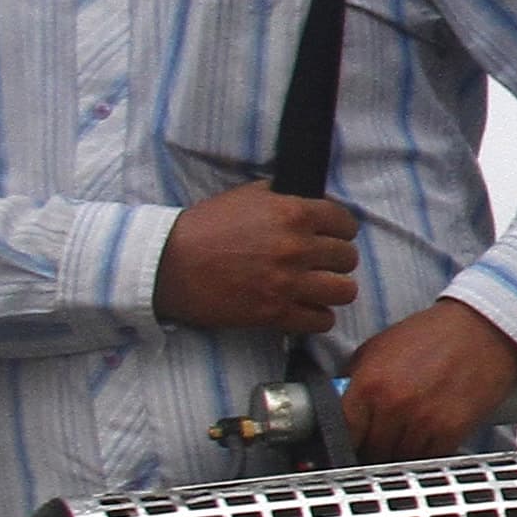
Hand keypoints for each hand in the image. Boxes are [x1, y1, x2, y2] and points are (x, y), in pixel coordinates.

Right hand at [154, 182, 358, 333]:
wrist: (168, 263)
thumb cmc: (206, 226)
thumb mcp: (248, 196)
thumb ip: (286, 197)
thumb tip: (313, 201)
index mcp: (293, 213)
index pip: (346, 223)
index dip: (340, 230)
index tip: (331, 236)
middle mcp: (296, 248)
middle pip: (348, 258)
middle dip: (336, 260)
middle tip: (320, 262)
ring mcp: (287, 283)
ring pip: (344, 291)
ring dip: (333, 289)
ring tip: (318, 286)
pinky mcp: (275, 313)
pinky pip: (322, 321)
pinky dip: (317, 316)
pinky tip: (305, 308)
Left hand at [341, 298, 516, 461]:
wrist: (481, 328)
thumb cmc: (430, 335)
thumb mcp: (378, 347)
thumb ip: (356, 381)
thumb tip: (340, 409)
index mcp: (370, 383)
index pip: (343, 433)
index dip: (345, 441)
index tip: (351, 443)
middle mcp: (394, 405)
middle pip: (371, 451)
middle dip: (373, 448)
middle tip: (380, 441)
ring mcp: (424, 420)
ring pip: (400, 459)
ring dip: (400, 454)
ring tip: (406, 437)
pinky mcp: (452, 430)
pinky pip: (429, 458)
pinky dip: (426, 453)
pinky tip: (428, 437)